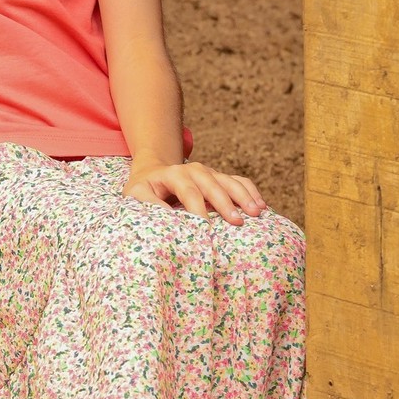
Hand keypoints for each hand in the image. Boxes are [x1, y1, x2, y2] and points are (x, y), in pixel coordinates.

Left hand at [123, 159, 266, 225]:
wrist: (152, 173)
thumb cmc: (144, 190)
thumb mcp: (136, 195)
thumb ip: (148, 204)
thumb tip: (167, 219)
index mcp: (173, 174)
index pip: (188, 190)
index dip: (197, 208)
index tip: (205, 228)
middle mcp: (193, 170)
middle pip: (212, 184)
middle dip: (225, 202)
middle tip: (237, 222)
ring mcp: (208, 173)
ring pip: (228, 180)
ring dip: (244, 196)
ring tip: (257, 212)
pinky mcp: (218, 178)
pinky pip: (238, 181)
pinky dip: (250, 191)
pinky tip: (262, 205)